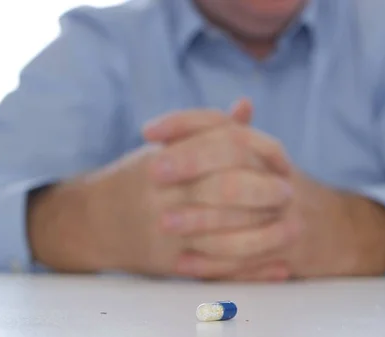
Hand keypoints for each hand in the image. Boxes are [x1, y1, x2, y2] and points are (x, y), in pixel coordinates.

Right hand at [28, 101, 298, 279]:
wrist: (91, 221)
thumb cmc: (137, 179)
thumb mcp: (165, 148)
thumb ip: (206, 130)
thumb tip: (246, 107)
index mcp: (166, 157)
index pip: (220, 145)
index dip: (257, 152)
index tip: (282, 160)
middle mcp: (163, 191)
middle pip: (224, 188)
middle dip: (262, 191)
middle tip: (289, 194)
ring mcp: (164, 228)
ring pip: (223, 232)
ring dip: (264, 232)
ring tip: (293, 229)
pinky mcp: (167, 261)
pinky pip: (216, 267)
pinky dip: (251, 269)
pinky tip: (277, 267)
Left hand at [146, 99, 384, 278]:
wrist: (335, 229)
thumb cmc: (281, 191)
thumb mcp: (260, 162)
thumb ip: (226, 138)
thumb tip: (181, 122)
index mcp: (264, 151)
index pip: (221, 124)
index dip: (183, 123)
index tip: (148, 130)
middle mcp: (277, 175)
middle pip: (232, 156)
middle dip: (190, 163)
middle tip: (152, 173)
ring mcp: (286, 212)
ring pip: (241, 210)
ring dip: (199, 218)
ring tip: (163, 222)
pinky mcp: (289, 249)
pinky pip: (248, 257)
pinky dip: (213, 262)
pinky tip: (183, 262)